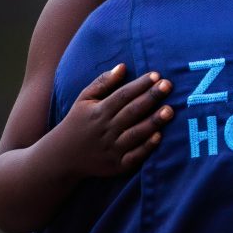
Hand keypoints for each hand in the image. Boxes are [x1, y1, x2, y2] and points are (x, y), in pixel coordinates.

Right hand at [59, 64, 173, 177]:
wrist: (63, 157)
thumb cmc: (77, 122)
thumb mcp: (84, 99)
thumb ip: (103, 82)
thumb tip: (122, 66)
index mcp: (99, 111)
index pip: (123, 95)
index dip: (139, 85)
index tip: (156, 74)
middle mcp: (106, 130)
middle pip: (131, 112)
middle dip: (151, 98)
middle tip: (168, 85)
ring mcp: (111, 149)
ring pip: (135, 133)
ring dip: (153, 122)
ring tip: (170, 110)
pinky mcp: (116, 166)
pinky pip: (134, 156)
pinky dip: (146, 147)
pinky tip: (159, 136)